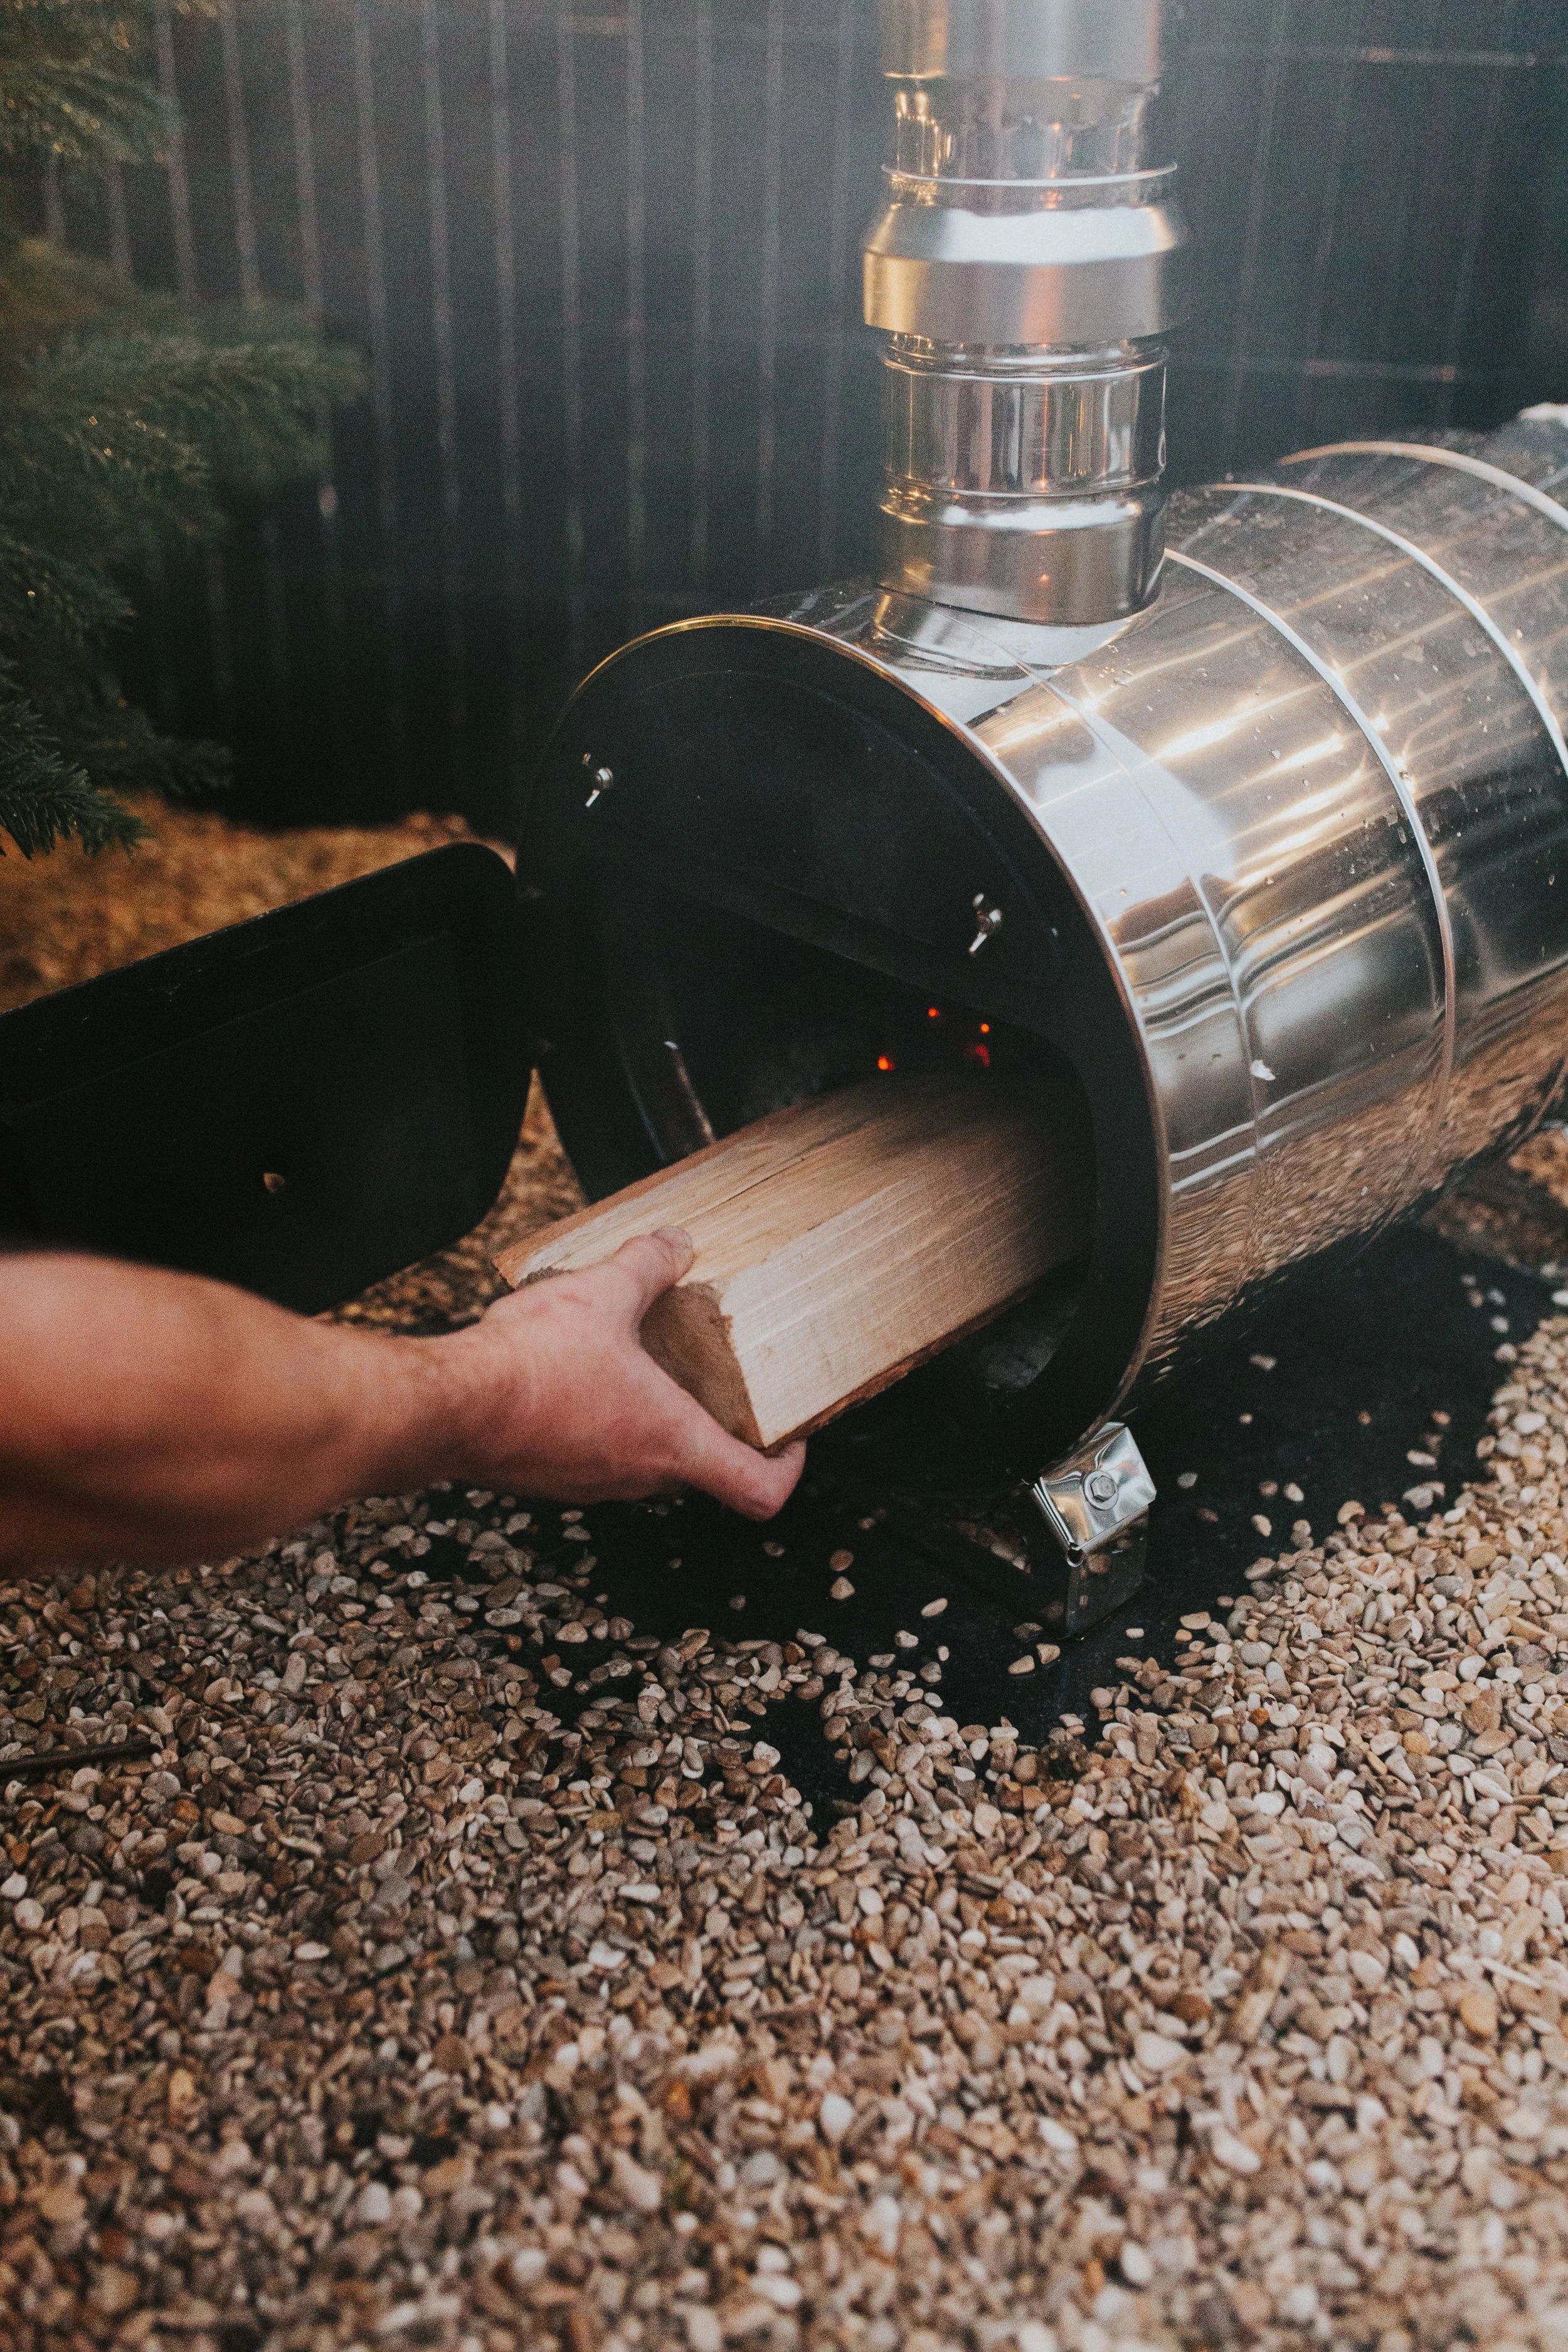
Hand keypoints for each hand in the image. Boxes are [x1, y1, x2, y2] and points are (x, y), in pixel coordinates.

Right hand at [440, 1227, 804, 1516]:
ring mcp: (590, 1483)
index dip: (788, 1467)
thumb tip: (675, 1243)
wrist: (447, 1406)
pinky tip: (578, 1373)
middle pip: (701, 1469)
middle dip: (712, 1425)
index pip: (759, 1490)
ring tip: (640, 1364)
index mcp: (670, 1441)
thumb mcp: (603, 1294)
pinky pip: (594, 1453)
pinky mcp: (549, 1475)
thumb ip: (648, 1266)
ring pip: (643, 1459)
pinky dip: (601, 1420)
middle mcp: (636, 1475)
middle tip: (714, 1379)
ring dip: (650, 1419)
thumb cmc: (528, 1367)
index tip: (791, 1436)